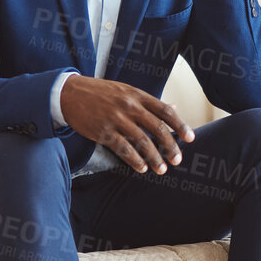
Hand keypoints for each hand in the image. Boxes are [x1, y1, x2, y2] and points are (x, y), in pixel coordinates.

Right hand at [59, 75, 194, 173]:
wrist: (70, 93)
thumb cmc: (101, 93)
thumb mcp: (126, 91)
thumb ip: (149, 102)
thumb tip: (173, 107)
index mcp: (138, 95)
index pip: (165, 111)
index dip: (180, 125)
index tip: (190, 138)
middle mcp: (129, 106)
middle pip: (157, 128)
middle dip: (170, 146)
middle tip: (177, 159)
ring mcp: (116, 119)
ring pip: (142, 141)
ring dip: (154, 157)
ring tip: (162, 169)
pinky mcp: (103, 132)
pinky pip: (123, 149)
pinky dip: (134, 160)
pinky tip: (142, 168)